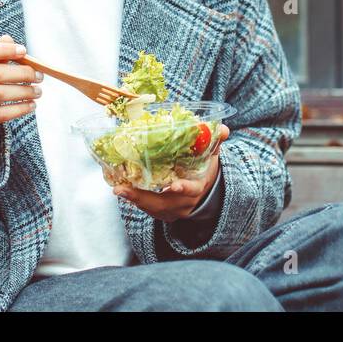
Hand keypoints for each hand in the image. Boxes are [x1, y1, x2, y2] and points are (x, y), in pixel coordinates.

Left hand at [112, 124, 229, 221]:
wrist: (205, 192)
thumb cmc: (205, 169)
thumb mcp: (212, 156)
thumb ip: (215, 142)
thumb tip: (223, 128)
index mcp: (197, 188)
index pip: (191, 190)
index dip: (183, 188)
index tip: (173, 186)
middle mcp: (185, 203)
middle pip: (164, 204)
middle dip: (143, 198)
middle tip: (123, 189)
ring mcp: (173, 210)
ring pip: (153, 209)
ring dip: (135, 200)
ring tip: (119, 189)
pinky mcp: (163, 213)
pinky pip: (148, 210)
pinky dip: (136, 201)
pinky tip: (122, 191)